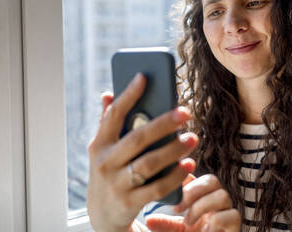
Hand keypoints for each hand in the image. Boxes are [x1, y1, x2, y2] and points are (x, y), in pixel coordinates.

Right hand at [86, 73, 197, 231]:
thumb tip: (107, 93)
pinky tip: (188, 165)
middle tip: (185, 112)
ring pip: (150, 163)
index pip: (113, 115)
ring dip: (174, 149)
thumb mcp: (102, 149)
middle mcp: (105, 162)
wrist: (102, 215)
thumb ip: (106, 123)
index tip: (144, 77)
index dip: (128, 95)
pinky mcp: (129, 202)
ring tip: (193, 138)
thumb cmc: (109, 172)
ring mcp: (117, 183)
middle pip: (137, 138)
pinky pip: (157, 187)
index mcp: (99, 144)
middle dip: (163, 123)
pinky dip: (174, 176)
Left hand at [146, 174, 240, 231]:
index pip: (198, 177)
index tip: (170, 188)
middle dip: (193, 191)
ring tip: (188, 223)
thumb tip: (148, 219)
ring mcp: (228, 213)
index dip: (185, 178)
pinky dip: (216, 221)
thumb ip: (164, 224)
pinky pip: (233, 215)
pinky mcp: (237, 226)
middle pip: (212, 180)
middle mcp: (217, 202)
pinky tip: (205, 231)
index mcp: (203, 198)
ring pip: (223, 195)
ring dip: (202, 207)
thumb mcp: (175, 231)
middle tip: (177, 207)